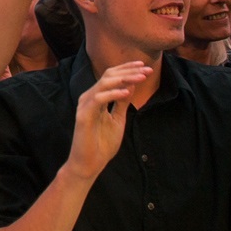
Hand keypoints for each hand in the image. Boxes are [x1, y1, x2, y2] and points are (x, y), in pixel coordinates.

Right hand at [66, 61, 150, 180]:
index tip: (144, 66)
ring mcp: (85, 105)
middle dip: (129, 71)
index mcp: (96, 97)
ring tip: (141, 78)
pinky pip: (98, 99)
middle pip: (108, 76)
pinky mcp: (83, 115)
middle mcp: (89, 97)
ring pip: (104, 84)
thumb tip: (131, 85)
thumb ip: (122, 103)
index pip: (112, 76)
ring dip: (124, 79)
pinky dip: (113, 94)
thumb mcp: (117, 119)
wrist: (89, 164)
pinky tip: (126, 92)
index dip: (127, 69)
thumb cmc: (101, 144)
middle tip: (147, 70)